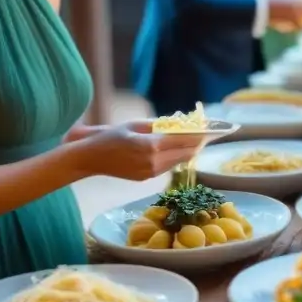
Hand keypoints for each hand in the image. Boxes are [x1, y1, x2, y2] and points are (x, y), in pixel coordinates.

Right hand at [78, 123, 205, 180]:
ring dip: (187, 151)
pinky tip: (176, 150)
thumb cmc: (111, 136)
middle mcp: (154, 162)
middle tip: (206, 135)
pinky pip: (167, 166)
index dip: (200, 135)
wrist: (91, 159)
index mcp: (151, 146)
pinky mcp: (147, 178)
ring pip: (178, 161)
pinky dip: (174, 157)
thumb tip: (180, 123)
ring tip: (194, 140)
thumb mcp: (135, 125)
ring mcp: (151, 172)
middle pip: (186, 153)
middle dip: (197, 144)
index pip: (184, 140)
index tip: (210, 129)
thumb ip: (160, 125)